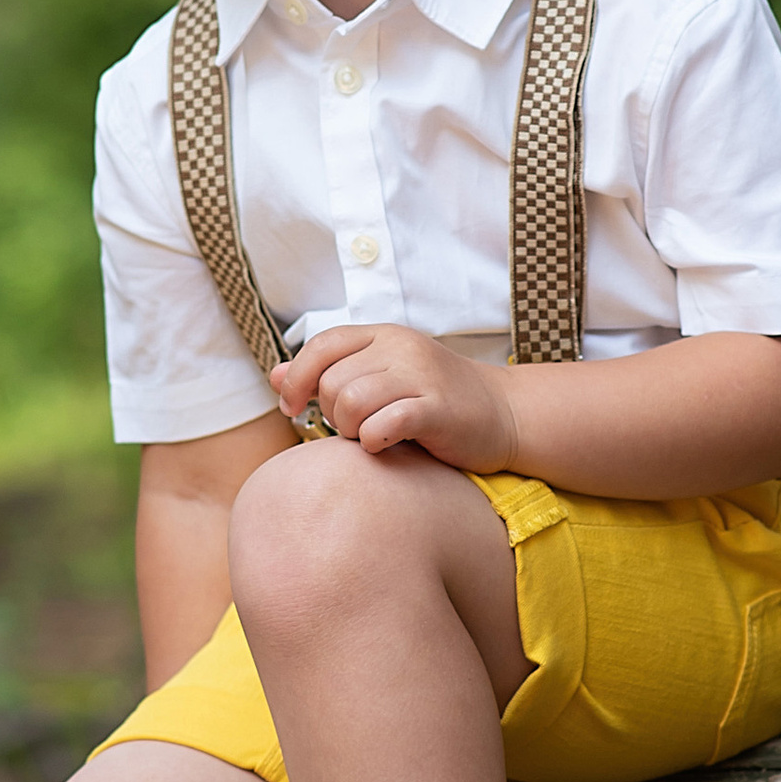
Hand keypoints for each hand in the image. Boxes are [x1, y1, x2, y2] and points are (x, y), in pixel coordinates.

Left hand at [270, 321, 521, 466]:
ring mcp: (422, 376)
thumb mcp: (381, 377)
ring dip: (352, 430)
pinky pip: (384, 424)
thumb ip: (330, 374)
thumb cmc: (435, 401)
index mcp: (385, 335)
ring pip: (352, 402)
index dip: (297, 378)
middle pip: (332, 381)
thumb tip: (274, 376)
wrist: (505, 415)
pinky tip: (386, 446)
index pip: (322, 344)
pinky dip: (375, 441)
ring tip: (372, 436)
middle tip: (357, 428)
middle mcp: (402, 347)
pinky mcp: (438, 409)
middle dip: (333, 414)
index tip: (292, 408)